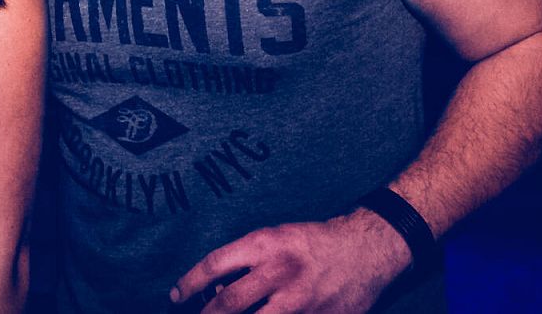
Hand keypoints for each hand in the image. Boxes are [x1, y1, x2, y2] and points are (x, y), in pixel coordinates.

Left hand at [170, 210, 411, 313]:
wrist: (365, 250)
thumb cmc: (312, 243)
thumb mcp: (274, 238)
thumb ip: (246, 261)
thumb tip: (216, 289)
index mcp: (263, 245)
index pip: (214, 265)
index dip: (189, 284)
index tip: (176, 296)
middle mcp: (278, 273)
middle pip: (228, 303)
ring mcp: (299, 301)